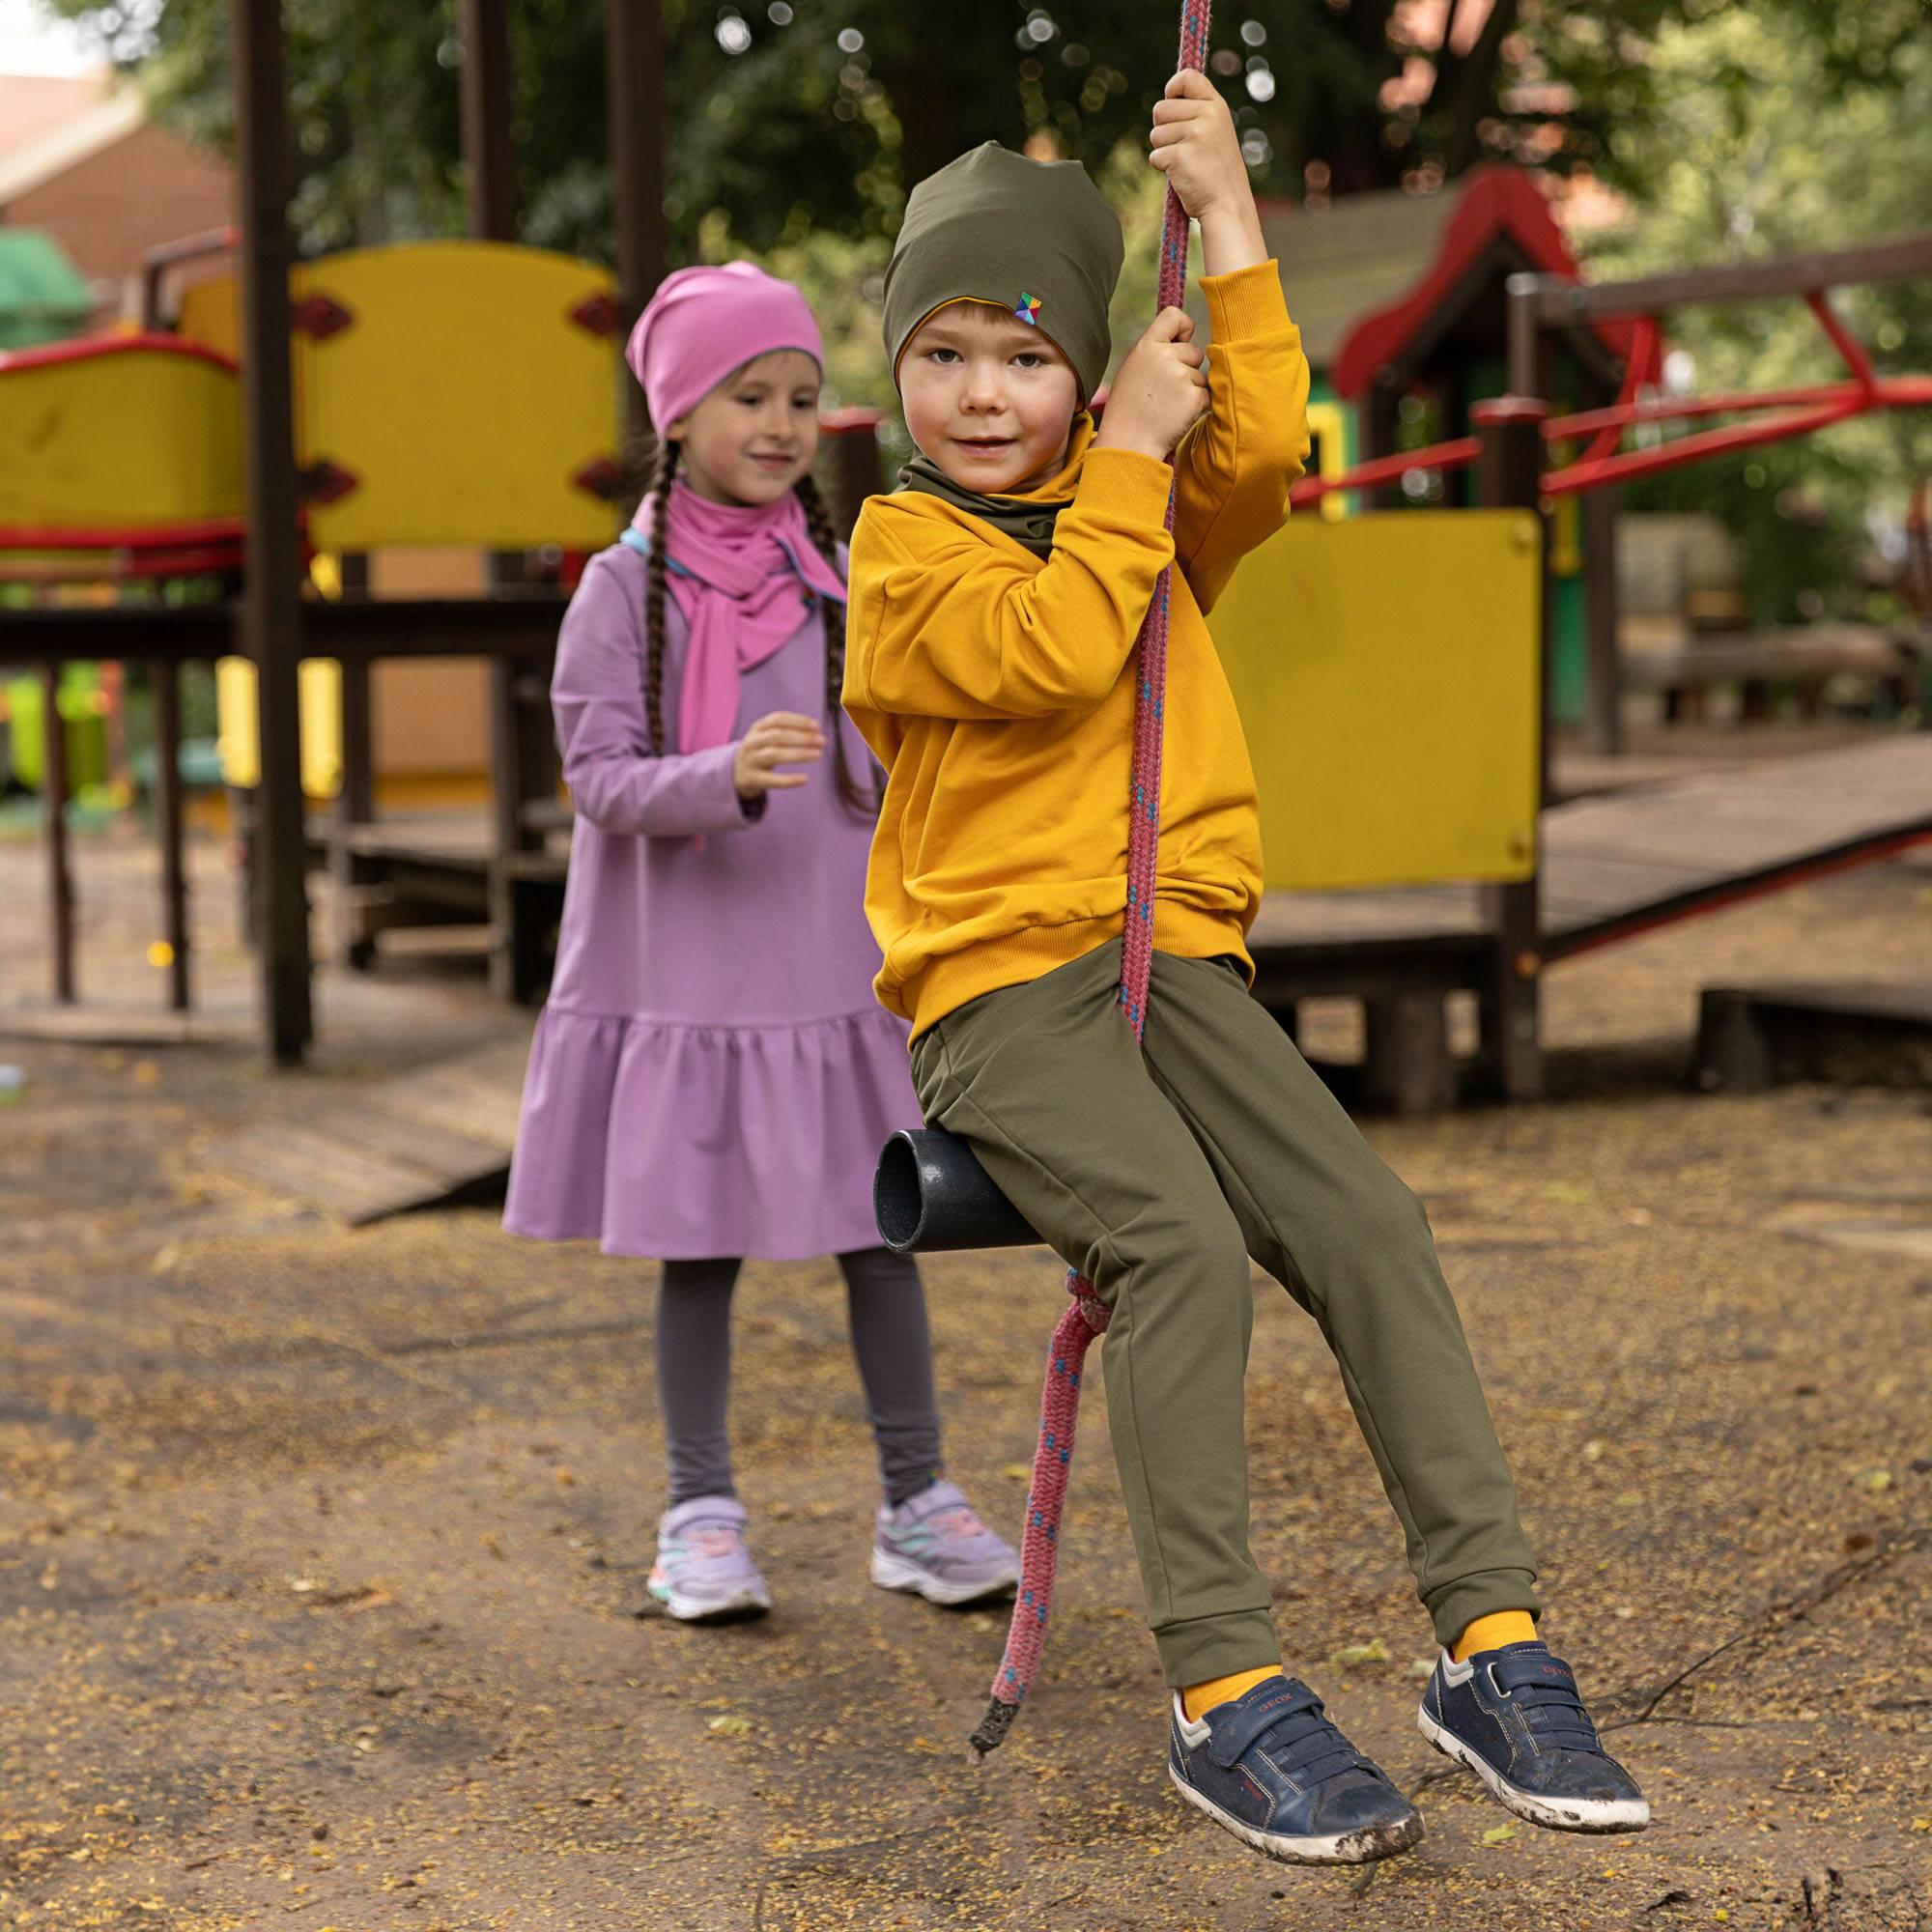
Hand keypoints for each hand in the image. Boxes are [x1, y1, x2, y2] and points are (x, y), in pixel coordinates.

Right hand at [733, 710, 823, 798]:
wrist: (736, 772)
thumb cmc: (761, 751)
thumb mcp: (767, 737)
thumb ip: (788, 732)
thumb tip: (816, 732)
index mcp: (757, 728)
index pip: (778, 719)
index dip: (798, 721)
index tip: (816, 726)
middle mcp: (752, 742)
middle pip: (778, 736)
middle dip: (802, 737)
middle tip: (822, 741)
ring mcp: (751, 760)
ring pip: (775, 755)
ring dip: (798, 754)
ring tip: (817, 755)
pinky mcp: (752, 779)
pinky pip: (772, 780)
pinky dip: (789, 780)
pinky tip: (805, 779)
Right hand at [1093, 308, 1207, 459]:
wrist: (1127, 444)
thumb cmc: (1127, 410)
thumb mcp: (1132, 370)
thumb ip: (1154, 352)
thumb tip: (1180, 340)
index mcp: (1146, 346)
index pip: (1174, 316)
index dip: (1184, 327)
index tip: (1182, 341)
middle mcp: (1164, 356)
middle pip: (1194, 352)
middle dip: (1187, 369)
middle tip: (1165, 392)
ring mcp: (1181, 376)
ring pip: (1200, 376)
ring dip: (1191, 391)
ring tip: (1167, 407)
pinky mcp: (1194, 396)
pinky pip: (1206, 395)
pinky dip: (1196, 407)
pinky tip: (1176, 417)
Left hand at [1149, 70, 1266, 274]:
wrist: (1228, 206)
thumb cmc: (1218, 172)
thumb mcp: (1215, 133)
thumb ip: (1196, 114)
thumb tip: (1167, 100)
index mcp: (1216, 106)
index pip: (1187, 77)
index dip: (1172, 88)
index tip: (1172, 101)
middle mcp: (1207, 115)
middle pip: (1160, 108)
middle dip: (1164, 129)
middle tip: (1182, 147)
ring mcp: (1194, 135)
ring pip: (1155, 134)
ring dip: (1163, 150)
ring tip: (1186, 163)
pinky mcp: (1179, 156)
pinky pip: (1155, 156)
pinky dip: (1163, 169)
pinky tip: (1182, 176)